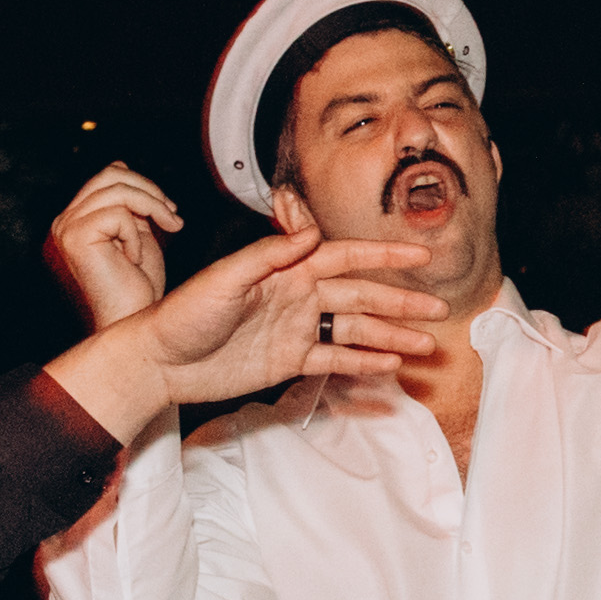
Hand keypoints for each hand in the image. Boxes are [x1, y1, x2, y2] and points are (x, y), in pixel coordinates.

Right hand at [46, 159, 180, 328]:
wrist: (133, 322)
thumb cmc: (137, 287)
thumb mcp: (135, 232)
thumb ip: (128, 203)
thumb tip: (121, 165)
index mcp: (77, 218)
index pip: (107, 176)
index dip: (142, 185)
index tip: (167, 209)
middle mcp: (65, 221)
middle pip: (111, 175)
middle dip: (150, 191)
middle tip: (172, 217)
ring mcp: (66, 228)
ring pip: (117, 189)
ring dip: (152, 208)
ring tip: (168, 229)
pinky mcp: (75, 237)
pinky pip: (117, 213)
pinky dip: (135, 235)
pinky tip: (134, 259)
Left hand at [129, 227, 443, 404]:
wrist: (161, 361)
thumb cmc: (184, 314)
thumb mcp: (224, 279)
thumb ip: (268, 256)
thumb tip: (311, 234)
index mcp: (286, 270)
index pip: (344, 257)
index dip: (383, 257)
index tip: (419, 256)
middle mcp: (297, 295)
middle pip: (361, 295)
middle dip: (401, 301)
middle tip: (440, 308)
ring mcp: (296, 329)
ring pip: (355, 329)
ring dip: (391, 335)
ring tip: (427, 345)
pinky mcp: (288, 360)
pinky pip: (334, 361)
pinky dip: (363, 363)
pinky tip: (391, 365)